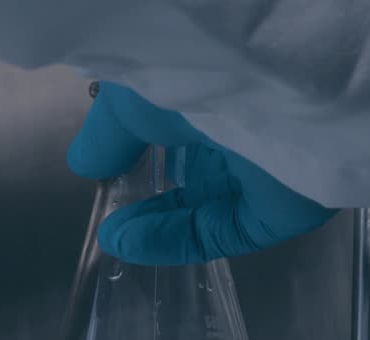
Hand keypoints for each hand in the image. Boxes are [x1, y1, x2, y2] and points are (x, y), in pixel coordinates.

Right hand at [66, 82, 336, 265]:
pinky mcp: (284, 208)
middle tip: (109, 209)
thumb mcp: (130, 92)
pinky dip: (176, 239)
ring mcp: (270, 165)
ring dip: (156, 220)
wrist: (261, 78)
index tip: (108, 167)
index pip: (180, 119)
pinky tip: (132, 242)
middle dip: (152, 191)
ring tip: (112, 232)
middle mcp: (248, 120)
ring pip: (209, 203)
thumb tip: (86, 163)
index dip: (142, 145)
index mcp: (218, 82)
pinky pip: (224, 231)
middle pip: (199, 164)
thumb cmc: (190, 66)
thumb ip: (109, 131)